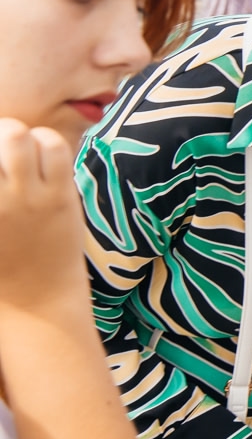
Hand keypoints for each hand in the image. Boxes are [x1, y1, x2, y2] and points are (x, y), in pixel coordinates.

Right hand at [0, 119, 88, 308]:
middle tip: (3, 150)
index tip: (0, 170)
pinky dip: (48, 143)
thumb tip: (1, 170)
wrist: (35, 303)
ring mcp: (24, 197)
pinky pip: (54, 148)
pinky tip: (45, 162)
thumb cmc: (0, 267)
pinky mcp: (60, 198)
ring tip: (23, 155)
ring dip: (21, 138)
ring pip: (19, 135)